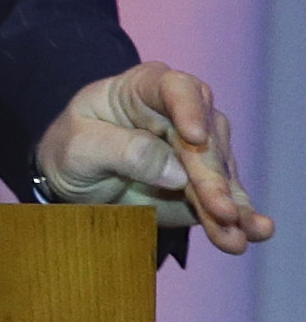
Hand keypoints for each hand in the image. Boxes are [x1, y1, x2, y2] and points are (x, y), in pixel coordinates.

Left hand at [32, 63, 270, 255]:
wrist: (72, 181)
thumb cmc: (70, 150)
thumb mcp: (77, 148)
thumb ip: (121, 151)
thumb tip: (175, 172)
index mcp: (145, 87)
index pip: (175, 87)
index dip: (190, 110)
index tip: (196, 138)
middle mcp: (182, 112)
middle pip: (207, 139)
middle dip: (213, 178)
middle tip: (221, 210)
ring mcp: (198, 148)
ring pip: (220, 173)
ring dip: (231, 204)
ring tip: (240, 232)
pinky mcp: (203, 181)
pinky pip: (222, 197)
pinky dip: (236, 218)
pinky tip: (252, 233)